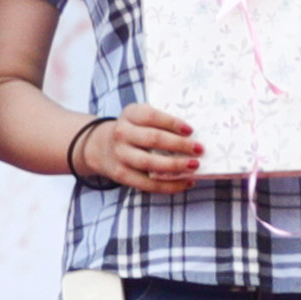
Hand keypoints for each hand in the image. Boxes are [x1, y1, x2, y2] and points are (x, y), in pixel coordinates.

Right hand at [77, 105, 201, 192]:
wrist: (101, 147)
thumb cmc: (133, 130)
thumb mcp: (140, 117)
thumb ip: (161, 122)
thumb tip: (193, 136)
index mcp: (130, 114)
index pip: (151, 116)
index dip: (172, 122)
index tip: (190, 130)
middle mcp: (122, 133)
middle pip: (153, 139)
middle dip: (179, 145)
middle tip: (199, 149)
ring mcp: (120, 155)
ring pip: (149, 163)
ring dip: (175, 166)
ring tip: (194, 166)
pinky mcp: (122, 175)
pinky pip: (148, 184)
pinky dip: (169, 185)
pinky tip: (186, 182)